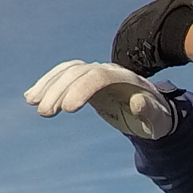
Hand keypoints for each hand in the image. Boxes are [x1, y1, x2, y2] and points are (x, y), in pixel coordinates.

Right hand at [25, 60, 175, 140]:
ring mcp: (97, 74)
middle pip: (79, 72)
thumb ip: (150, 112)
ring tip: (32, 102)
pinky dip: (48, 84)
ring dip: (49, 85)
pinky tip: (32, 97)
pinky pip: (64, 77)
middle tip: (45, 112)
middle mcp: (110, 71)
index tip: (67, 109)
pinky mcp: (87, 81)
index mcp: (127, 79)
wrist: (154, 112)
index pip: (99, 76)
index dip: (81, 89)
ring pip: (68, 71)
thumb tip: (138, 101)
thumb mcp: (159, 121)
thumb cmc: (159, 120)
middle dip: (60, 89)